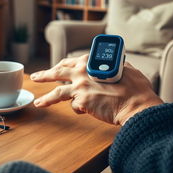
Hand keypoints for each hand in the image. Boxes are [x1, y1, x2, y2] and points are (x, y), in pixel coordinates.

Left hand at [30, 55, 162, 125]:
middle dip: (45, 75)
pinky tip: (83, 111)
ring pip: (57, 92)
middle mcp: (81, 72)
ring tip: (37, 102)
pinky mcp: (81, 102)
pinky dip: (78, 109)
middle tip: (36, 76)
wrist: (136, 104)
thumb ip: (113, 65)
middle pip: (57, 72)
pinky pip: (74, 106)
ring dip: (46, 97)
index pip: (70, 61)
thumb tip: (115, 64)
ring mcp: (80, 87)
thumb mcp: (124, 67)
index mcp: (90, 61)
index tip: (58, 68)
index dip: (63, 65)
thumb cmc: (134, 86)